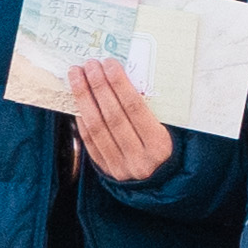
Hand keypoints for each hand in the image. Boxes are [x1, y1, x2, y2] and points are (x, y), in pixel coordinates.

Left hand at [68, 56, 175, 184]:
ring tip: (77, 77)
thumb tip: (122, 79)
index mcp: (159, 145)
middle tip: (90, 65)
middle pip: (113, 116)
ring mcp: (121, 167)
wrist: (165, 182)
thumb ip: (149, 109)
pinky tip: (78, 101)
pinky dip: (83, 119)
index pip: (135, 108)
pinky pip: (90, 142)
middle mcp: (139, 158)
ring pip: (97, 128)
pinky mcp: (107, 171)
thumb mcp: (170, 129)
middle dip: (98, 87)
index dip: (119, 84)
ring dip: (84, 98)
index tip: (109, 64)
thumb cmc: (169, 149)